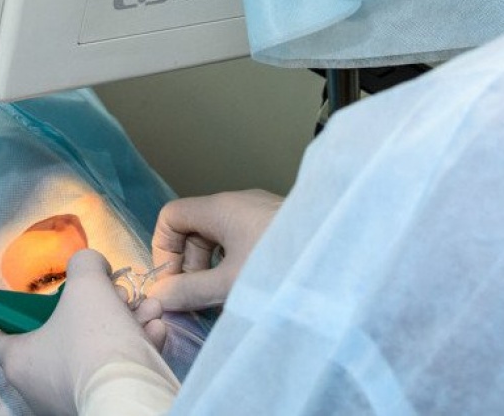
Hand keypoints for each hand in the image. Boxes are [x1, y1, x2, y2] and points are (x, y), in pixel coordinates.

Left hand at [0, 249, 176, 415]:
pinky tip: (155, 330)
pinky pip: (112, 369)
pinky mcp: (99, 404)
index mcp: (19, 359)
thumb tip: (91, 265)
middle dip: (100, 304)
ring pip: (96, 348)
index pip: (9, 329)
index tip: (59, 294)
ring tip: (148, 308)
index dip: (31, 305)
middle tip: (119, 295)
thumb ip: (84, 263)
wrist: (128, 393)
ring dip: (127, 321)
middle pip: (64, 331)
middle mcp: (38, 384)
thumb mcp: (86, 283)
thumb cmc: (94, 339)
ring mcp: (69, 396)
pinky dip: (134, 347)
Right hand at [148, 189, 282, 310]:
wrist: (345, 259)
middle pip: (195, 228)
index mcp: (222, 208)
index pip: (172, 215)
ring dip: (213, 269)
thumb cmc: (283, 267)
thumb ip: (190, 291)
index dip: (164, 248)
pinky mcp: (278, 227)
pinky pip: (242, 241)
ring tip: (224, 301)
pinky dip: (235, 264)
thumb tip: (157, 297)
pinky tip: (249, 291)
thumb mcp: (231, 285)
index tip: (174, 283)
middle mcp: (239, 203)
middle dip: (191, 265)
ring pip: (220, 237)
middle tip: (199, 300)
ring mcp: (261, 213)